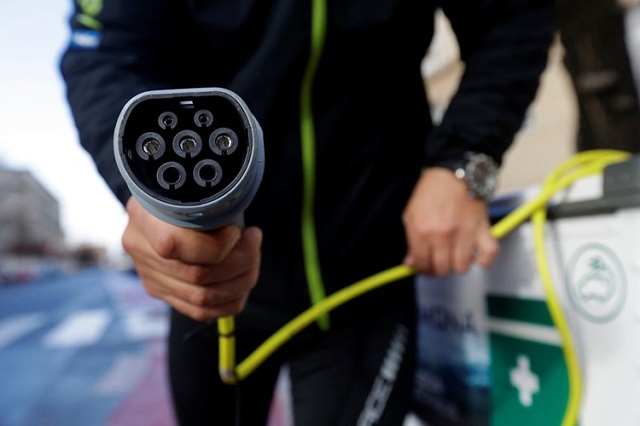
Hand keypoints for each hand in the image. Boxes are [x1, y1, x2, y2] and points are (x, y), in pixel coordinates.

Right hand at [121, 197, 262, 321]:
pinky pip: (199, 311)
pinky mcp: (160, 289)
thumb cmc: (191, 189)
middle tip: (254, 241)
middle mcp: (140, 248)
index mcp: (145, 215)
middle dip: (240, 262)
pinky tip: (243, 282)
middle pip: (197, 276)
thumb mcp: (197, 187)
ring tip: (253, 258)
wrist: (165, 195)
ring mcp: (148, 273)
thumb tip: (241, 233)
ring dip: (241, 281)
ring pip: (202, 299)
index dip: (215, 245)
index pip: (175, 246)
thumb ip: (211, 205)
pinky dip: (230, 302)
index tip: (236, 230)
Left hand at [402, 168, 498, 275]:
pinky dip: (484, 260)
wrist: (454, 172)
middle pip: (441, 269)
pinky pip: (488, 255)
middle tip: (437, 261)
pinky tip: (476, 256)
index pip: (421, 263)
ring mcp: (464, 234)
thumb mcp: (411, 214)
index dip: (421, 268)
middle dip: (437, 269)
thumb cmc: (432, 192)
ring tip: (454, 256)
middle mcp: (443, 236)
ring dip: (457, 265)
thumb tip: (411, 263)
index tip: (423, 266)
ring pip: (462, 267)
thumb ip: (411, 241)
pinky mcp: (482, 229)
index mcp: (422, 231)